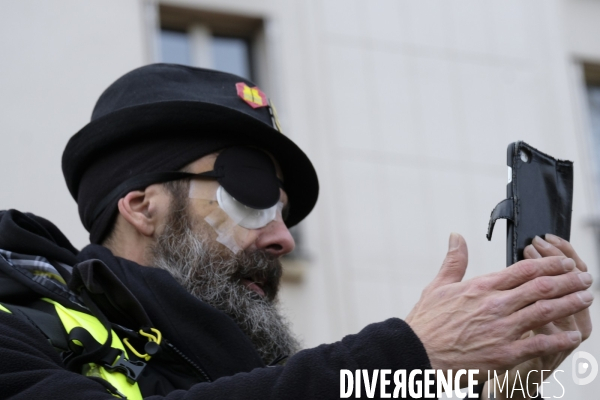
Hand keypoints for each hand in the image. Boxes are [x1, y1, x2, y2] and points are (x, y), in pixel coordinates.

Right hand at [405, 233, 592, 386]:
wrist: (417, 352)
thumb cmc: (426, 322)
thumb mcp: (437, 286)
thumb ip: (454, 261)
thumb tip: (456, 236)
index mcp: (481, 287)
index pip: (524, 269)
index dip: (549, 263)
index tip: (565, 261)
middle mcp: (496, 305)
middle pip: (541, 287)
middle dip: (568, 280)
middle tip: (585, 276)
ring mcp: (502, 329)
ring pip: (546, 311)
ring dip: (570, 302)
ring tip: (586, 297)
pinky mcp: (505, 353)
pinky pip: (540, 343)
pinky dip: (560, 339)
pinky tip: (573, 335)